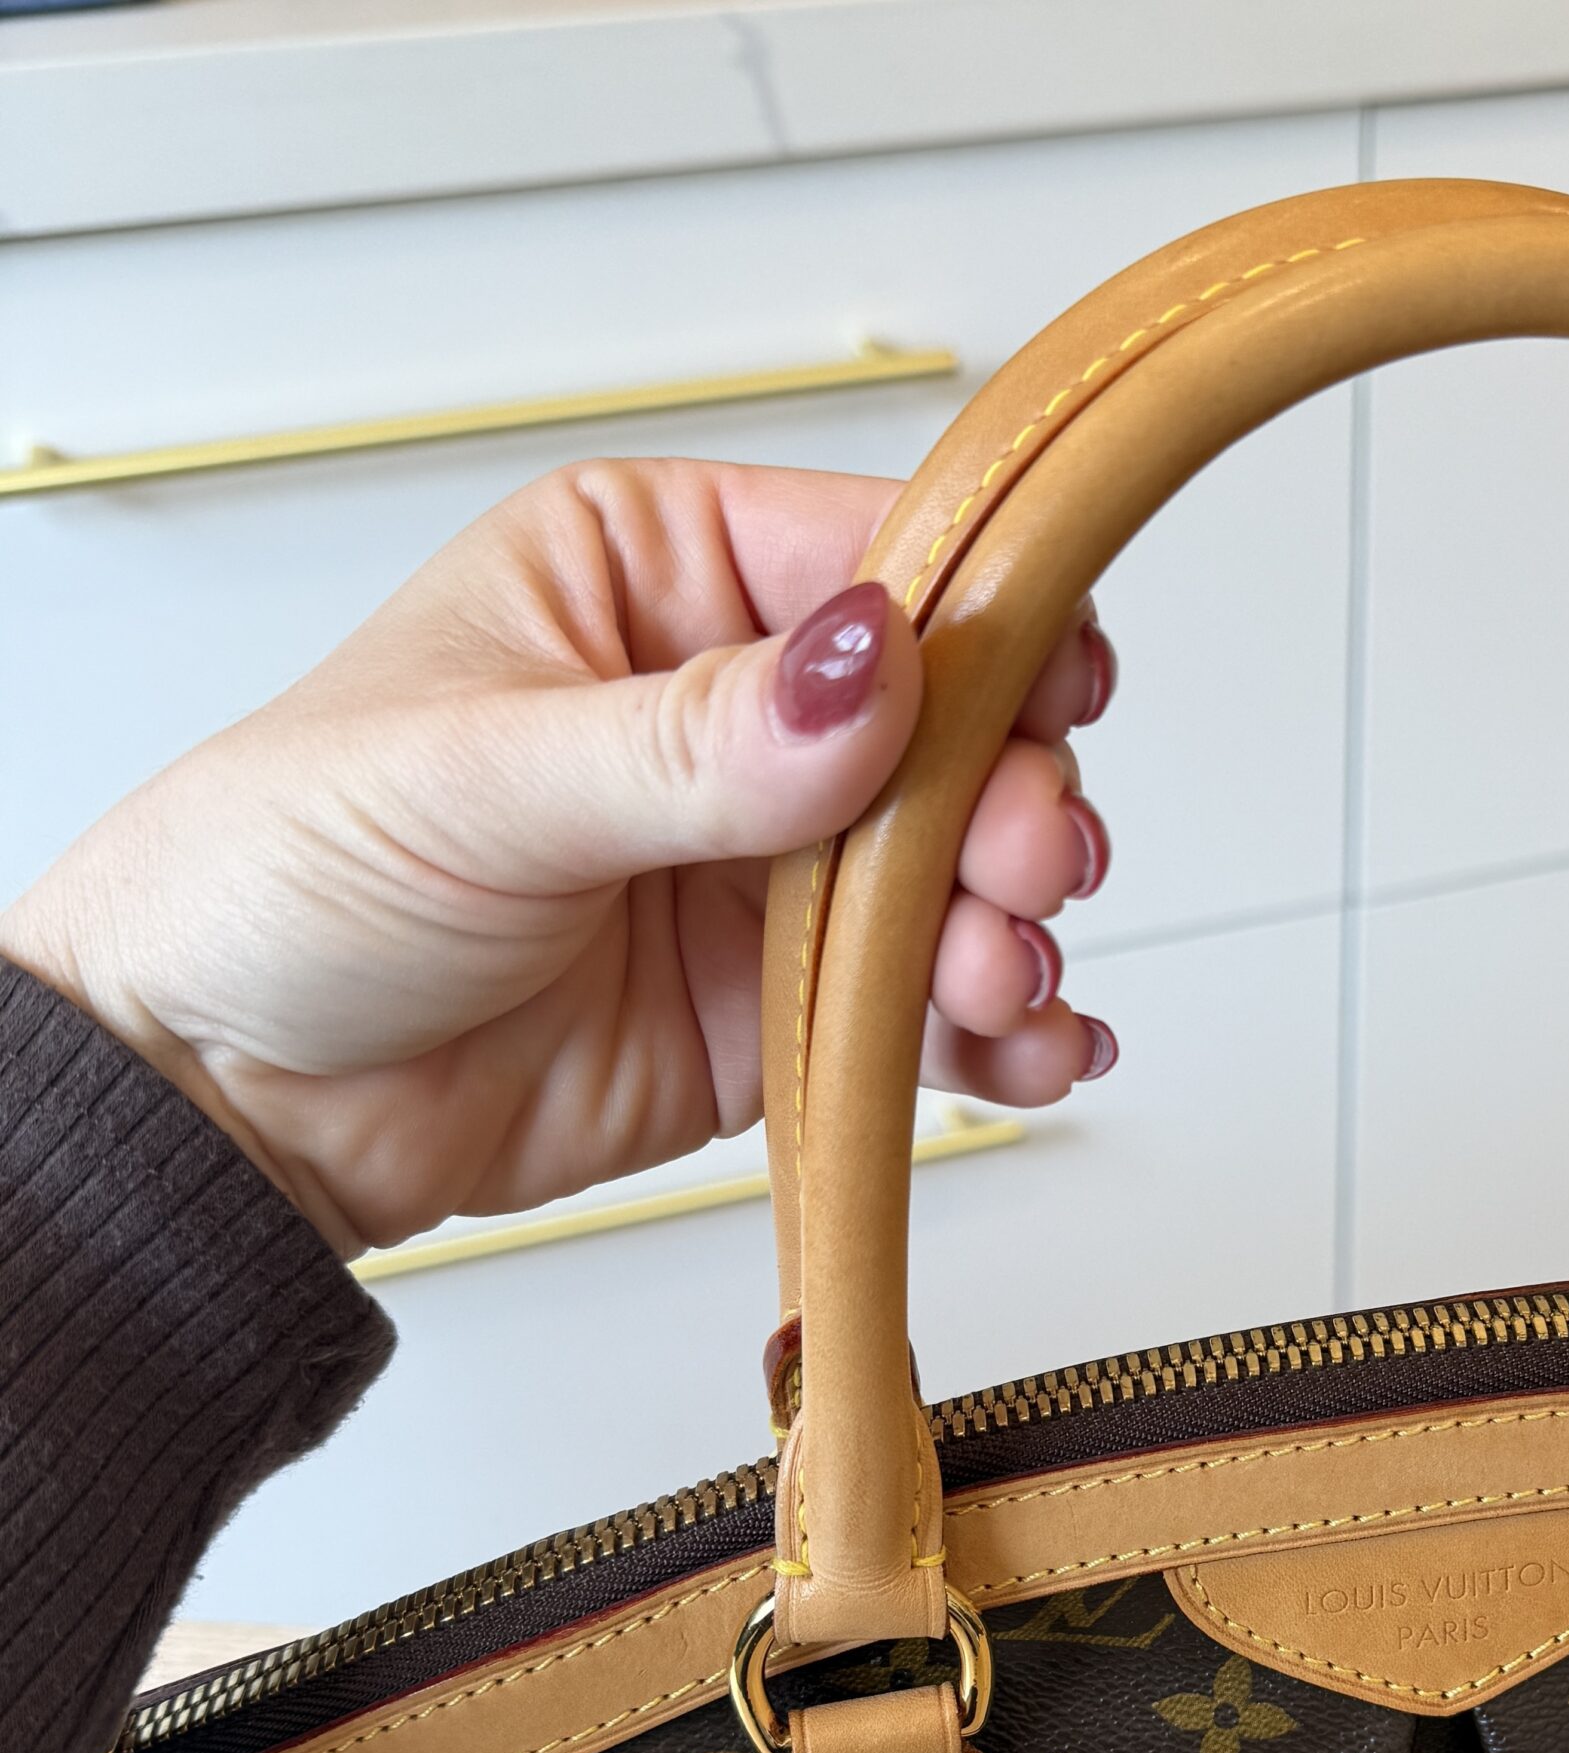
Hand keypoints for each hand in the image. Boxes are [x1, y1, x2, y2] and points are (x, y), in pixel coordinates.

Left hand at [0, 459, 1118, 1255]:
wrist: (240, 1104)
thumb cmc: (287, 879)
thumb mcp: (481, 777)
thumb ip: (693, 739)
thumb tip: (870, 673)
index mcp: (658, 578)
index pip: (876, 559)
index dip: (988, 621)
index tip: (1055, 694)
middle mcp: (737, 711)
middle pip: (954, 727)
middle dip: (1012, 803)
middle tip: (1022, 870)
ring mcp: (772, 863)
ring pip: (961, 874)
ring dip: (1013, 928)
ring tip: (1000, 987)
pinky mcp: (788, 1003)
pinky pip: (929, 1008)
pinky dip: (1001, 1036)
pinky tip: (1029, 1054)